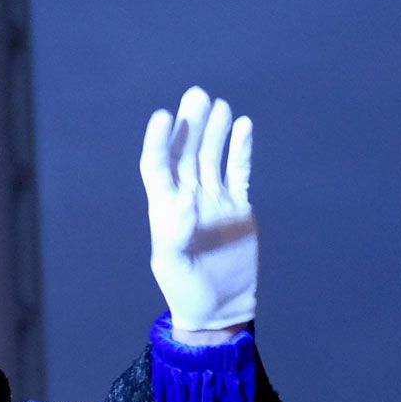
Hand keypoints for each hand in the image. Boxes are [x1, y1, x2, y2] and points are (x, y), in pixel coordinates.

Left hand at [140, 86, 256, 337]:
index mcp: (164, 208)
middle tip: (196, 94)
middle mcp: (189, 197)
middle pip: (187, 153)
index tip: (163, 116)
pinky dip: (241, 149)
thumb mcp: (171, 265)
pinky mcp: (239, 207)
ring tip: (219, 104)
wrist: (219, 308)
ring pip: (213, 156)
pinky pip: (239, 172)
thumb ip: (174, 234)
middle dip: (191, 124)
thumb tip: (185, 202)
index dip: (158, 141)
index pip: (157, 165)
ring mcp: (215, 200)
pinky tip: (243, 125)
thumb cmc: (185, 290)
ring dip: (215, 130)